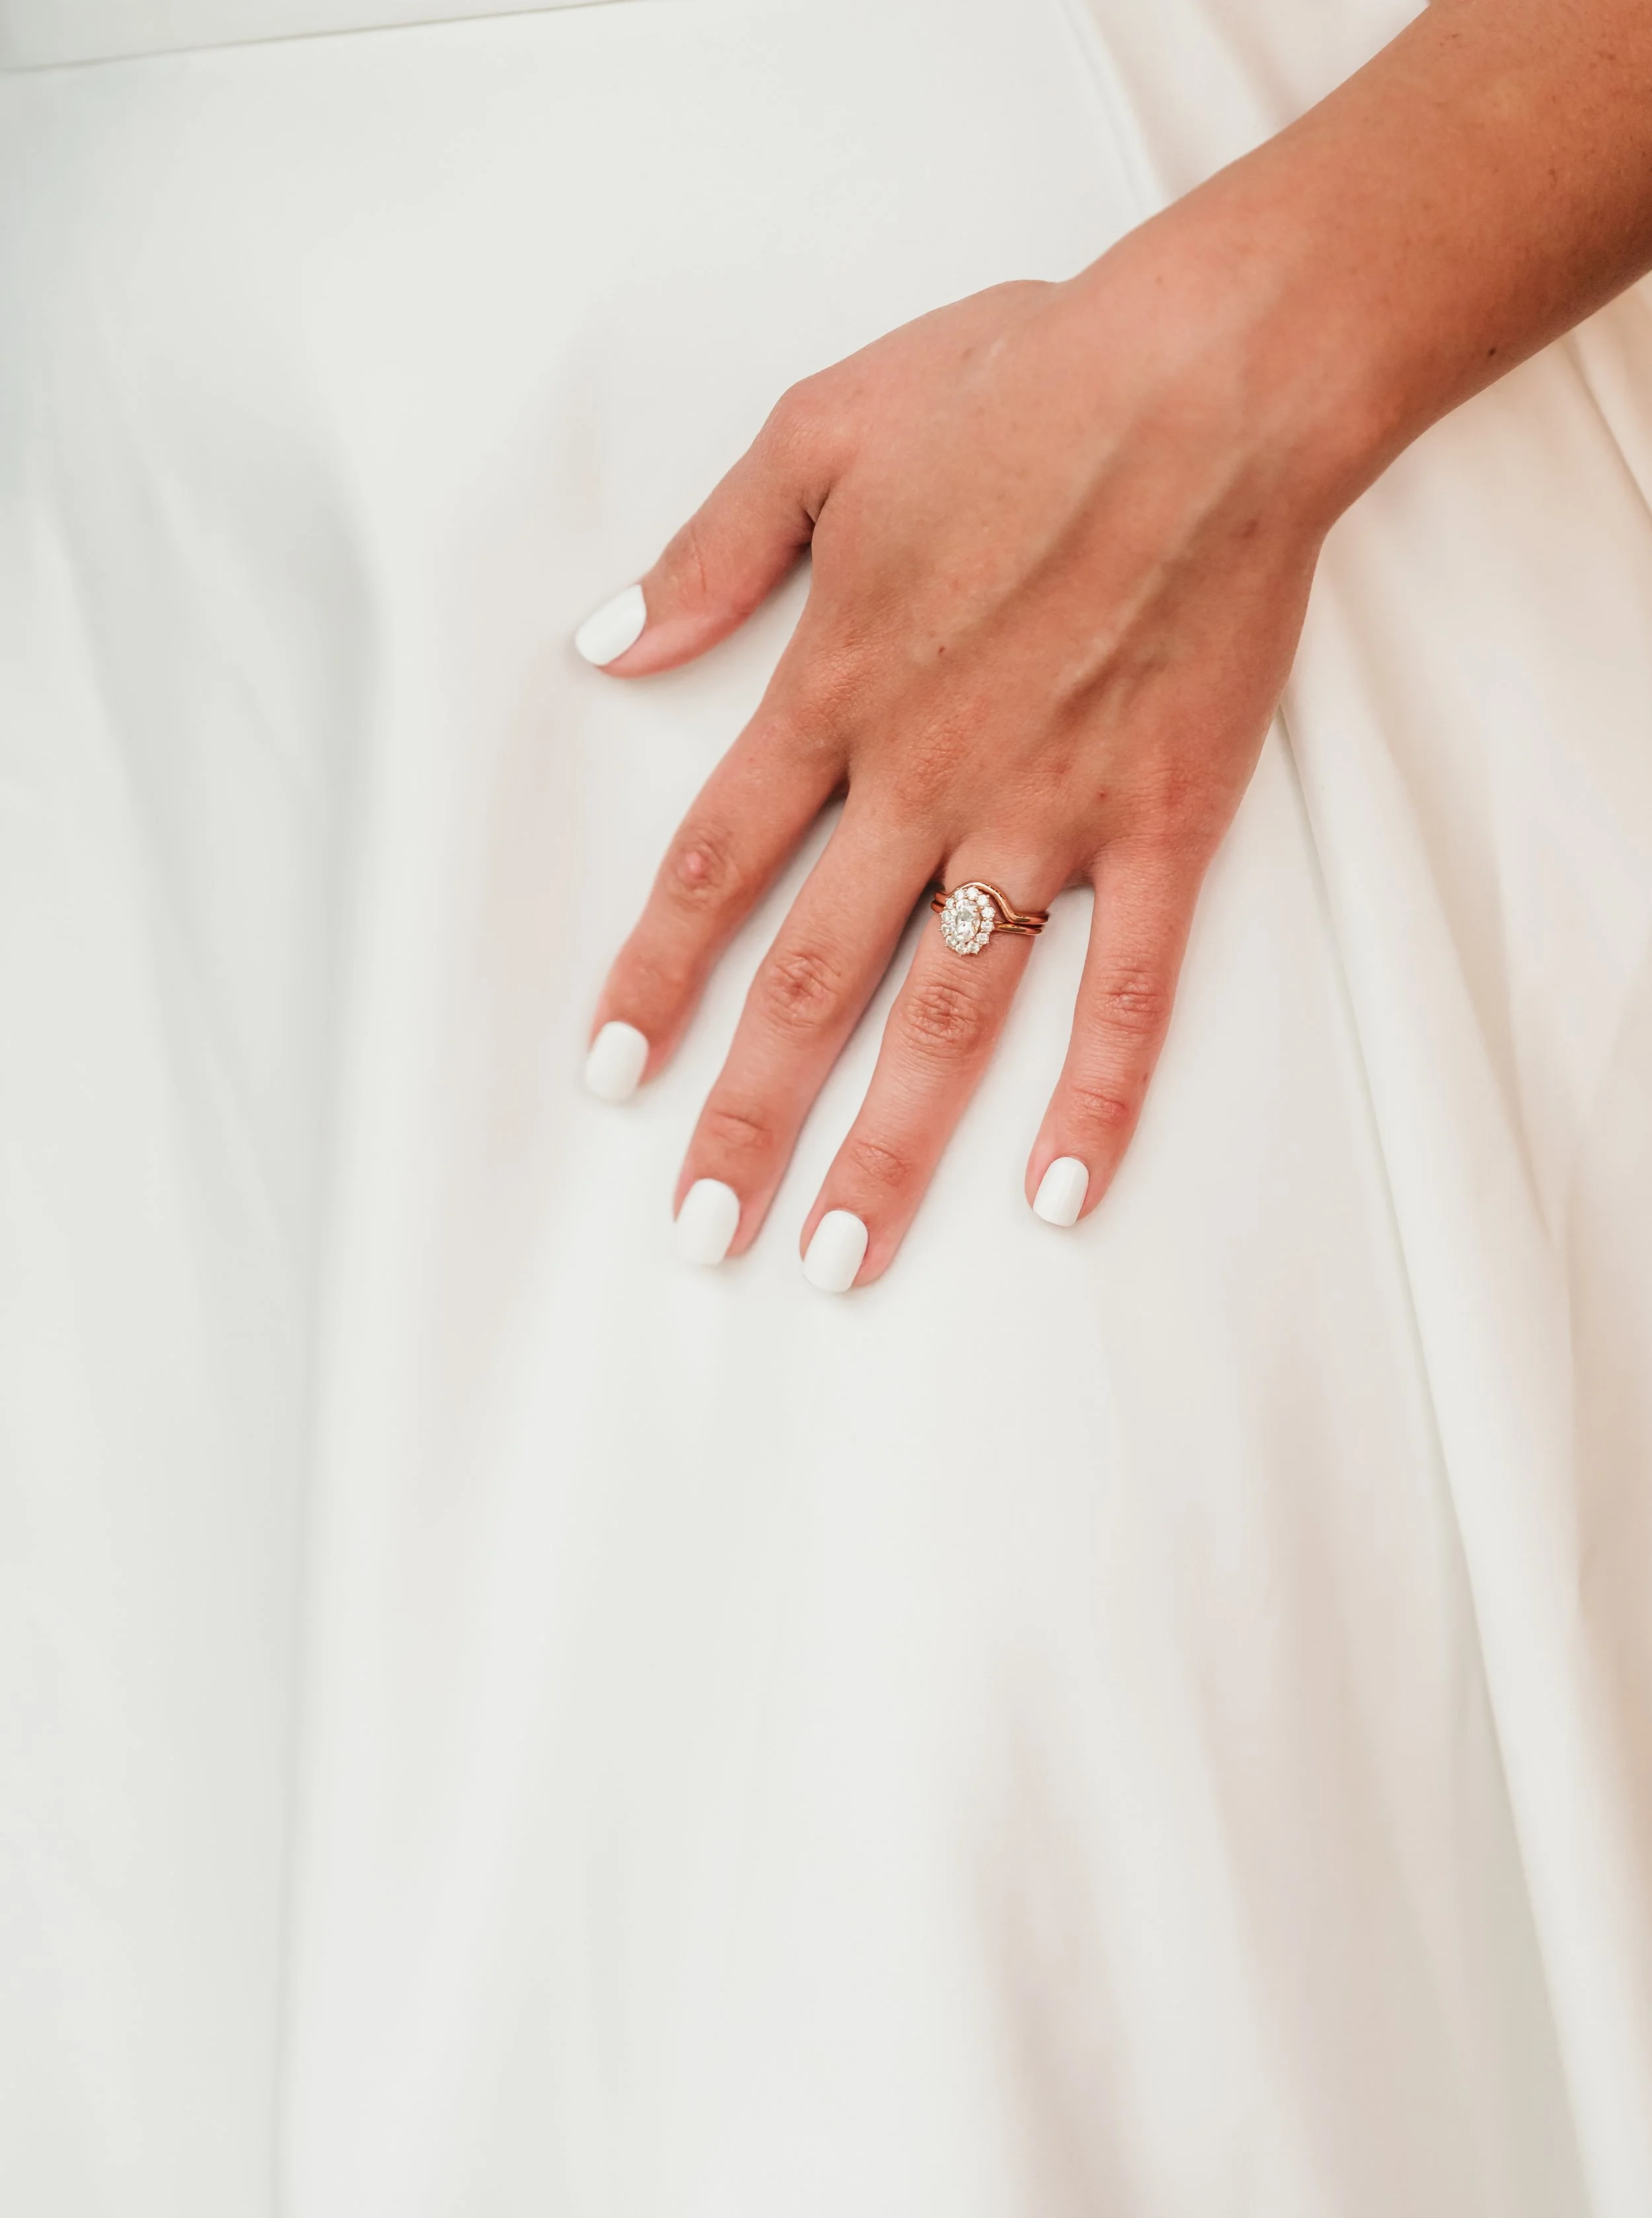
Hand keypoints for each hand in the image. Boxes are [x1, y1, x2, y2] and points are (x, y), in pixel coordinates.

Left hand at [580, 231, 1337, 1286]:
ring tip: (837, 1261)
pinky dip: (1096, 1098)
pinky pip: (1128, 991)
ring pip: (949, 1016)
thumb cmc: (1027, 377)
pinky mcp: (1164, 829)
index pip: (714, 869)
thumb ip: (709, 551)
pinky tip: (1056, 1195)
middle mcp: (925, 780)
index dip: (653, 980)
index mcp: (836, 690)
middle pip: (810, 981)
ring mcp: (1049, 816)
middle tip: (702, 1230)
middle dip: (746, 1115)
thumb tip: (609, 642)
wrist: (1217, 375)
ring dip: (886, 1147)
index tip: (608, 1075)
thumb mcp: (824, 427)